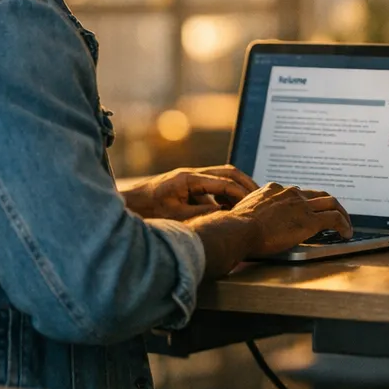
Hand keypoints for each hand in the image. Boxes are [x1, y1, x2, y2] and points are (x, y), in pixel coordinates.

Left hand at [124, 166, 258, 220]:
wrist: (128, 205)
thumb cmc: (147, 211)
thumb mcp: (176, 216)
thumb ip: (202, 214)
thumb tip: (226, 215)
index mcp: (188, 178)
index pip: (224, 182)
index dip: (241, 193)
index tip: (254, 203)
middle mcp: (191, 174)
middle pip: (228, 172)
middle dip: (246, 183)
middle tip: (260, 197)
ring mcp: (190, 178)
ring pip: (222, 177)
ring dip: (237, 188)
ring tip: (249, 203)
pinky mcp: (188, 185)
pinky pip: (213, 186)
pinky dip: (224, 194)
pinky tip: (229, 208)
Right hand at [231, 183, 352, 256]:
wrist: (237, 230)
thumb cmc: (234, 227)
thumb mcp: (242, 212)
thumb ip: (251, 212)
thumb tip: (246, 222)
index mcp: (273, 190)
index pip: (296, 192)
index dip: (306, 201)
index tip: (309, 210)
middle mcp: (290, 193)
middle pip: (317, 194)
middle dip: (328, 204)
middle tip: (334, 214)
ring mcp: (301, 205)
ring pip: (331, 202)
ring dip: (341, 213)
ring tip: (346, 225)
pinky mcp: (310, 220)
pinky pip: (334, 218)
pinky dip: (344, 224)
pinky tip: (346, 233)